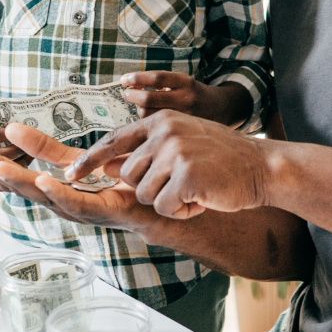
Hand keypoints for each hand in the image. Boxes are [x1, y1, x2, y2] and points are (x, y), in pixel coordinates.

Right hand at [0, 96, 29, 191]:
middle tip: (33, 148)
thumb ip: (6, 125)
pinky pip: (0, 185)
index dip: (11, 134)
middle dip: (16, 150)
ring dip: (18, 166)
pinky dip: (15, 181)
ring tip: (34, 161)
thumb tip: (24, 128)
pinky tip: (29, 177)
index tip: (26, 132)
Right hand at [0, 124, 155, 230]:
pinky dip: (58, 193)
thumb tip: (13, 126)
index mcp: (52, 186)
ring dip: (18, 181)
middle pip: (21, 185)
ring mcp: (77, 208)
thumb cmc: (118, 181)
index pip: (16, 172)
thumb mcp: (76, 158)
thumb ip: (45, 147)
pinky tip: (42, 181)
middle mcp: (59, 200)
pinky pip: (75, 202)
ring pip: (41, 195)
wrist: (154, 201)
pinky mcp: (99, 212)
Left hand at [66, 110, 269, 218]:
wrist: (262, 166)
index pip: (114, 140)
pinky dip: (181, 211)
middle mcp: (163, 132)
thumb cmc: (222, 158)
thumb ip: (149, 149)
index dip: (90, 160)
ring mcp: (175, 153)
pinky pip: (163, 208)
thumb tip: (109, 166)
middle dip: (150, 189)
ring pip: (143, 195)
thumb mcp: (182, 141)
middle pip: (127, 176)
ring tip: (195, 190)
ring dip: (167, 201)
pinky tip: (202, 200)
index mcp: (160, 121)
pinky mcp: (186, 177)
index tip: (69, 174)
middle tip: (182, 185)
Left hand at [121, 71, 250, 126]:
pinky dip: (146, 123)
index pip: (157, 78)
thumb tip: (130, 85)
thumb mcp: (183, 83)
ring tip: (140, 107)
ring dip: (138, 111)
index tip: (124, 79)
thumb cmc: (195, 95)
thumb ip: (161, 85)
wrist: (223, 110)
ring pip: (149, 116)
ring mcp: (183, 118)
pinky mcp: (181, 132)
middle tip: (126, 93)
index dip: (137, 78)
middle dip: (132, 95)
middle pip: (149, 99)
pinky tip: (146, 119)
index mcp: (186, 83)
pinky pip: (155, 128)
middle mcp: (186, 99)